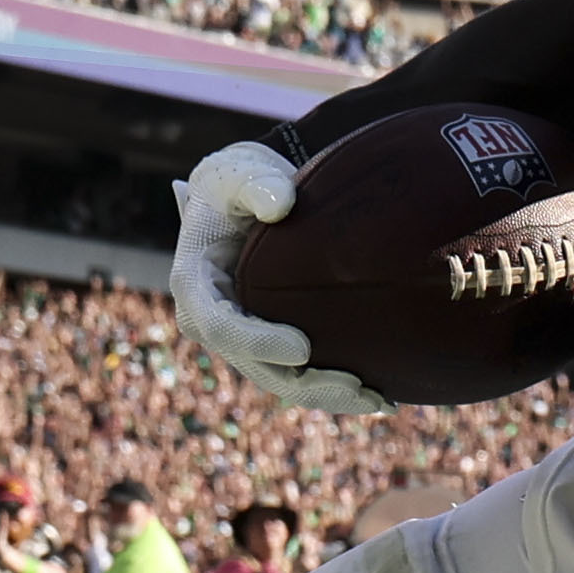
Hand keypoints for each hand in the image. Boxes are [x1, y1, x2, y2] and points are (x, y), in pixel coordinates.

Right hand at [167, 142, 388, 418]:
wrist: (249, 193)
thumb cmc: (240, 180)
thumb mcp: (240, 171)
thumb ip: (256, 184)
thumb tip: (281, 204)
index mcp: (193, 282)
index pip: (221, 325)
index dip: (259, 342)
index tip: (303, 348)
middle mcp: (212, 320)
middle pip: (256, 367)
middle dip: (306, 383)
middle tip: (358, 386)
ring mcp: (242, 337)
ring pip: (282, 381)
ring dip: (328, 395)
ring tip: (379, 400)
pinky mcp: (269, 343)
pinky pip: (299, 375)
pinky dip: (334, 387)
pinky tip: (379, 396)